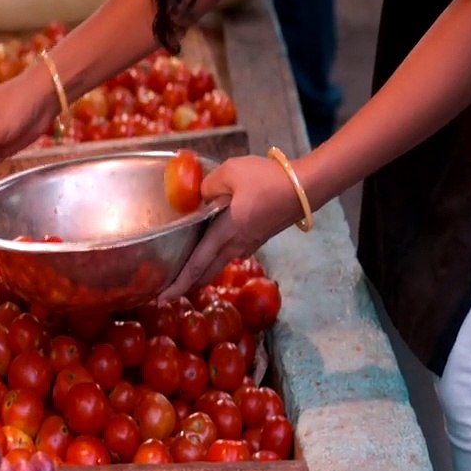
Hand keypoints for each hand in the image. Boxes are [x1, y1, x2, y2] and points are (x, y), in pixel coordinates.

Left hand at [157, 154, 304, 300]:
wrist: (306, 187)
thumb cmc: (269, 179)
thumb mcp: (231, 172)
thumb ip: (208, 185)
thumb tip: (200, 196)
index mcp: (226, 232)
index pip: (197, 263)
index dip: (179, 282)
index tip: (163, 298)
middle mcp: (237, 245)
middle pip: (207, 272)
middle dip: (187, 285)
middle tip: (168, 295)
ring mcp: (249, 243)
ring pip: (219, 264)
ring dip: (201, 273)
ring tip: (186, 275)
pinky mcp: (258, 237)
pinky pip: (230, 253)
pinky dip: (215, 259)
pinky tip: (210, 250)